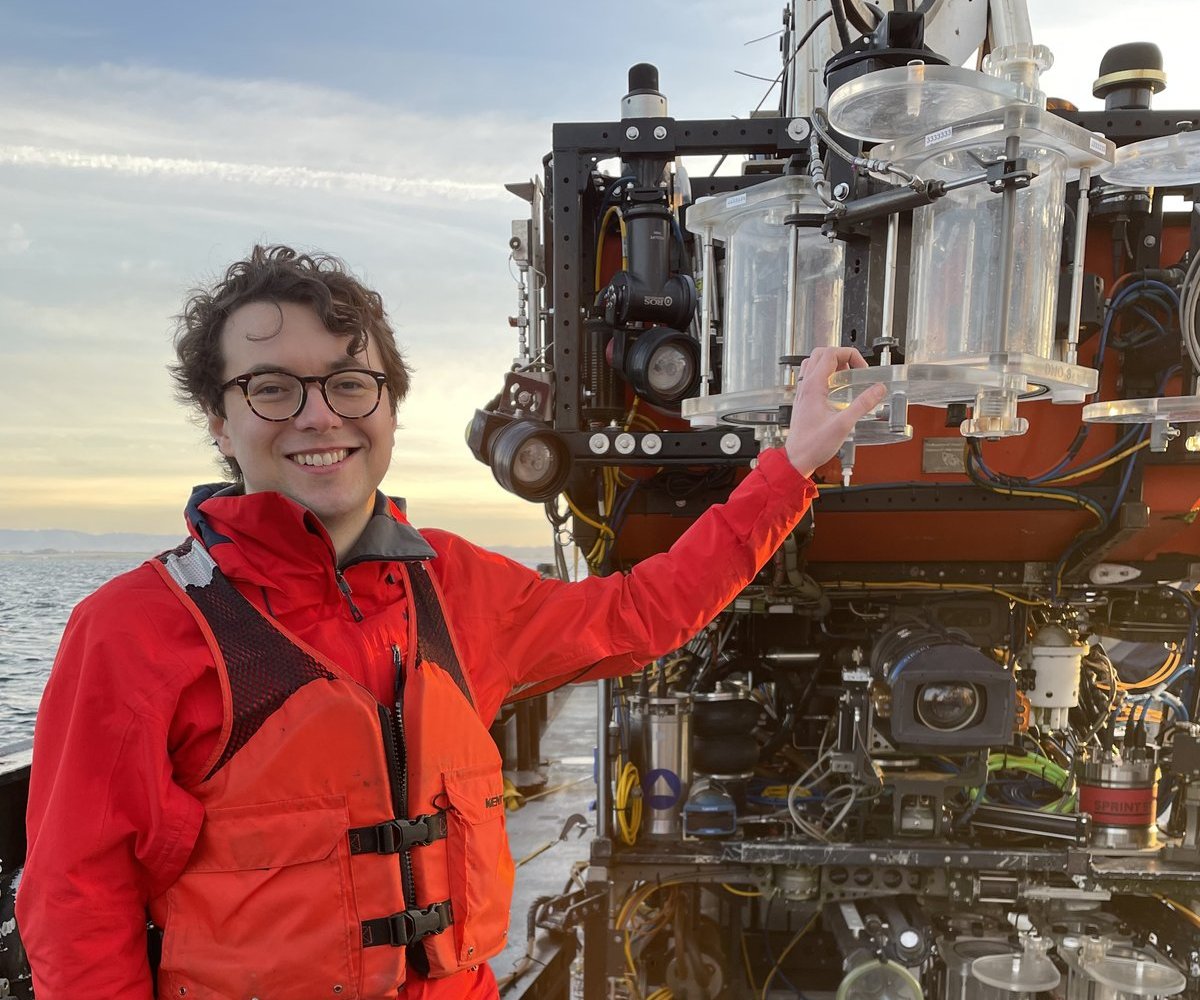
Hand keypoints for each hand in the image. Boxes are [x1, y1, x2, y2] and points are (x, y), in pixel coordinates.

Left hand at [784, 346, 886, 477]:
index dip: (850, 355)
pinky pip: (811, 377)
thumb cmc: (813, 445)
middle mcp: (805, 386)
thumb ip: (862, 405)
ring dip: (831, 363)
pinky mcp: (804, 400)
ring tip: (846, 376)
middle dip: (841, 356)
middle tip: (855, 369)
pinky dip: (824, 375)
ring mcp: (803, 392)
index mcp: (813, 386)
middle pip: (820, 354)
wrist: (797, 459)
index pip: (830, 354)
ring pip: (813, 363)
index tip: (862, 368)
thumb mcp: (843, 424)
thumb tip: (878, 389)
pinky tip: (836, 389)